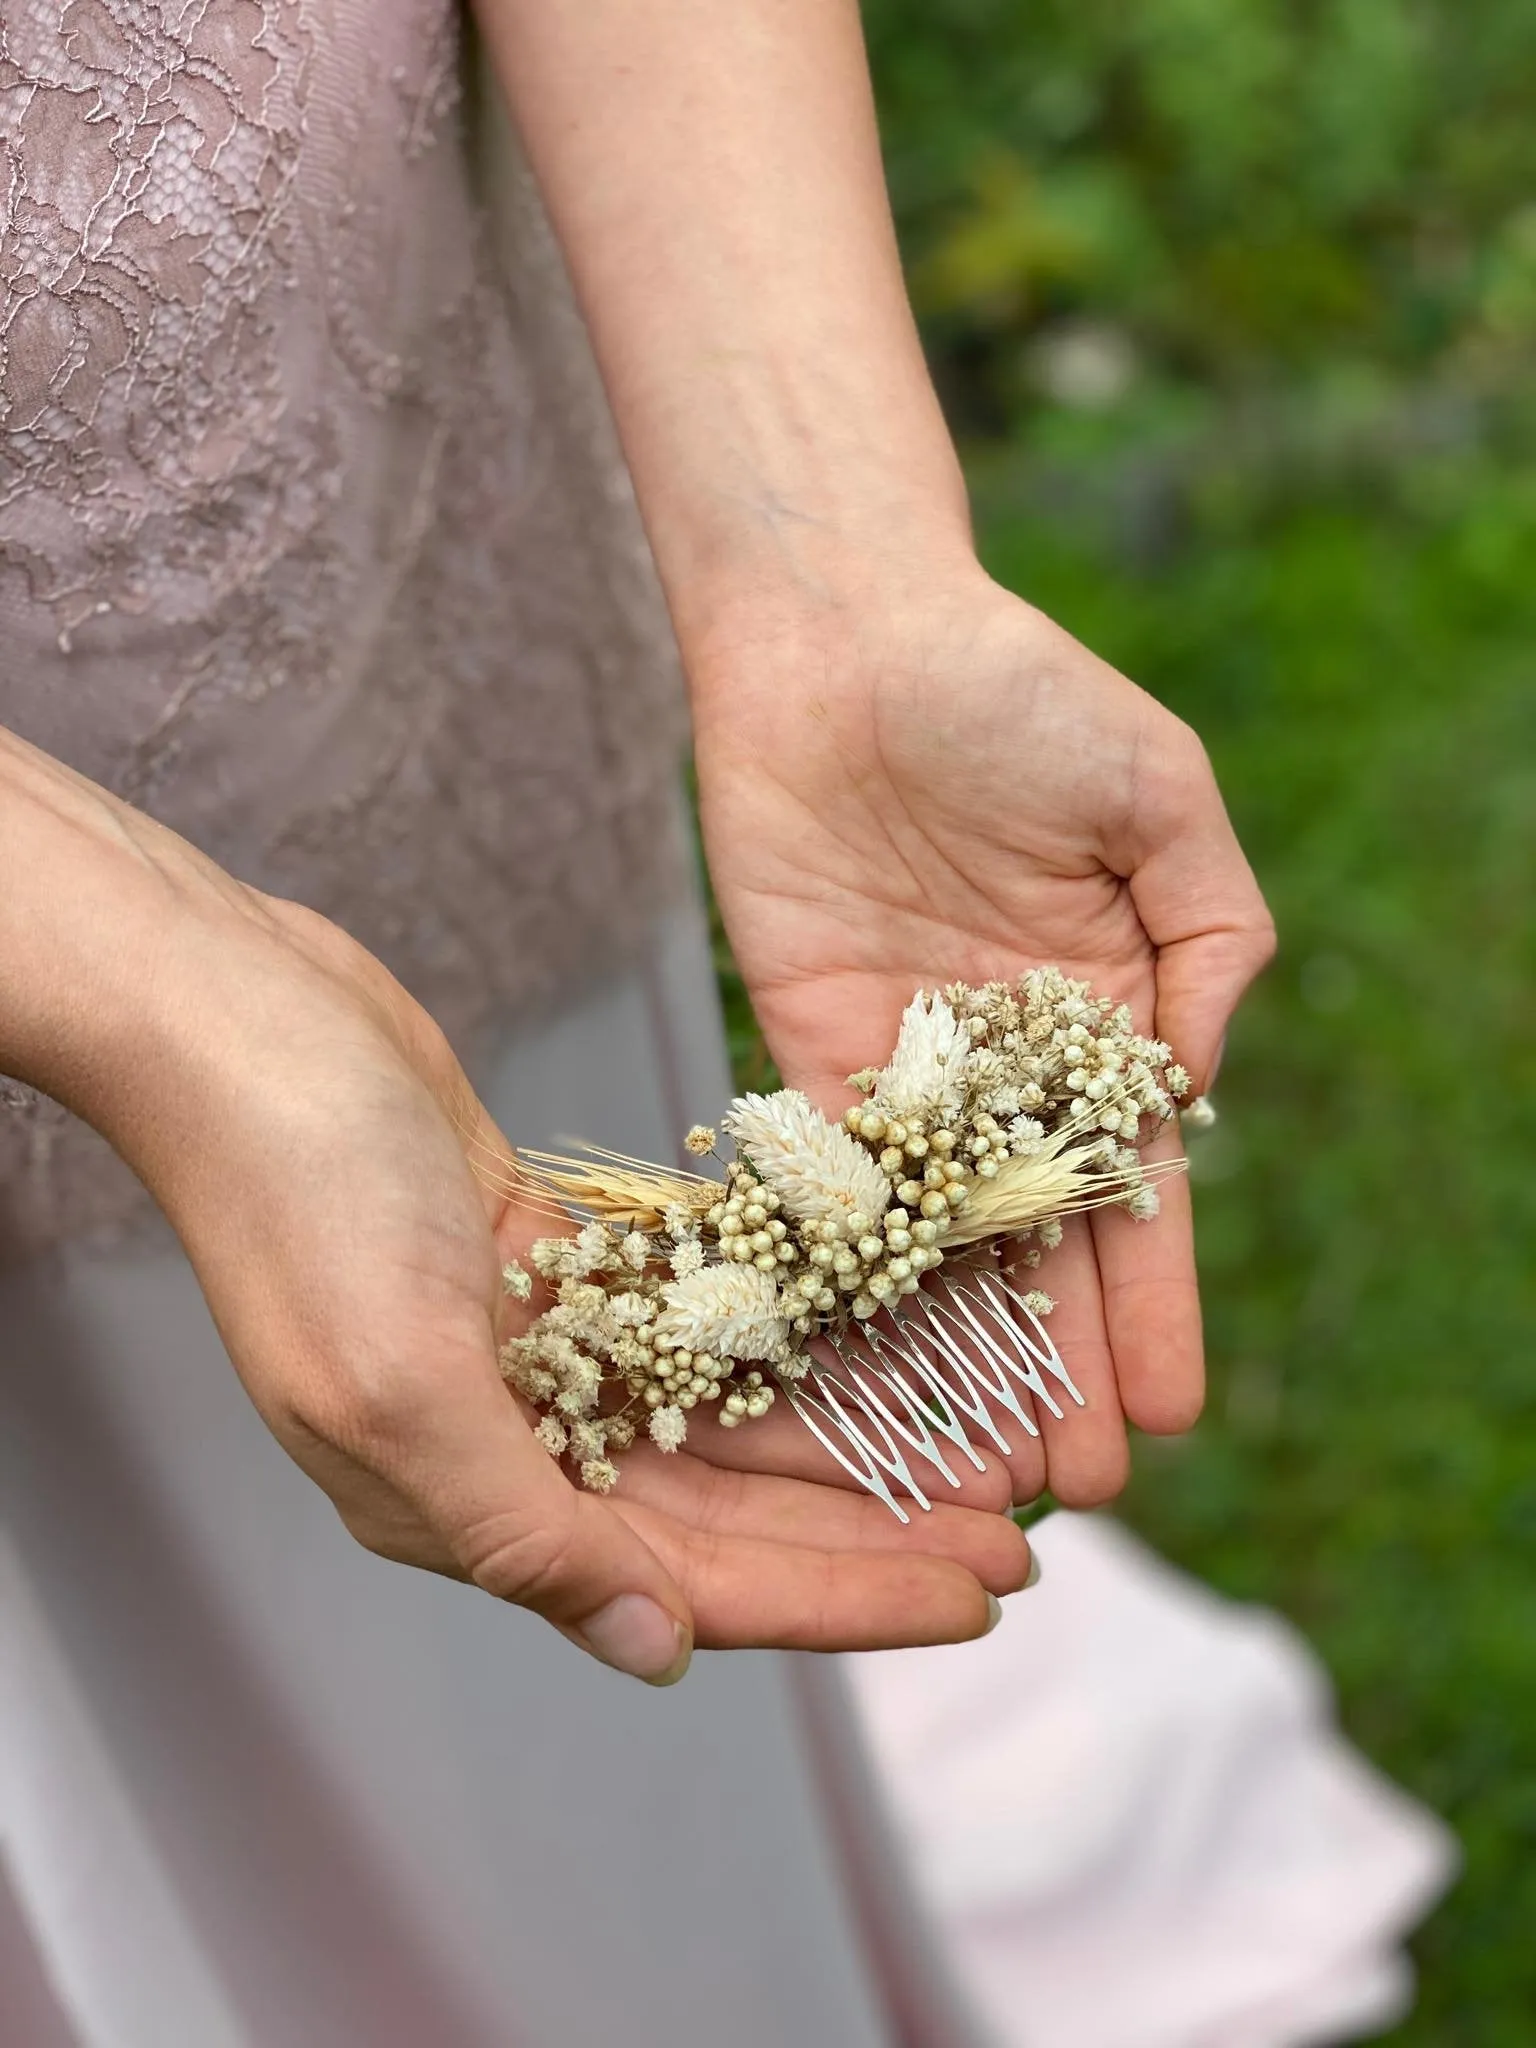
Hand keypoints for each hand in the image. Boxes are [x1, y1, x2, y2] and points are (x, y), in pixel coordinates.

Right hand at [16, 772, 1028, 1680]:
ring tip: (980, 1440)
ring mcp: (538, 1348)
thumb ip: (523, 1532)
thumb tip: (652, 1650)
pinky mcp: (559, 1261)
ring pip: (731, 1416)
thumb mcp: (395, 1390)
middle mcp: (512, 1440)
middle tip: (1017, 1535)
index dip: (842, 1595)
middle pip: (733, 1511)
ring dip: (852, 1432)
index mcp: (467, 1499)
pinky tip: (885, 1326)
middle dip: (875, 1527)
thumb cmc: (299, 1203)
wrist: (245, 1025)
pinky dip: (793, 1328)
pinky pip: (706, 1318)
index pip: (693, 1583)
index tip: (975, 1595)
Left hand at [692, 567, 1274, 1507]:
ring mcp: (911, 1068)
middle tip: (1081, 1489)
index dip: (1154, 1300)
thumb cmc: (1015, 691)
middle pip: (1041, 1242)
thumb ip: (1211, 941)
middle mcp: (1013, 1064)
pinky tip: (863, 1365)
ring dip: (961, 1352)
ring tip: (980, 1467)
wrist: (843, 638)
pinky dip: (848, 1275)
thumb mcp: (1161, 800)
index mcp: (1113, 1012)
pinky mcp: (810, 1051)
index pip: (1139, 1189)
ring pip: (940, 1241)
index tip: (1172, 1408)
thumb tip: (1196, 1086)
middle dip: (1063, 1361)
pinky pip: (833, 1187)